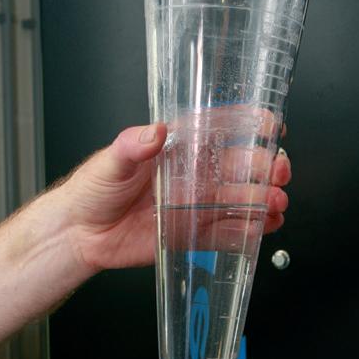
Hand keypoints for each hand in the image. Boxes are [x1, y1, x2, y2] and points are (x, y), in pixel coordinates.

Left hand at [62, 121, 291, 272]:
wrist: (81, 233)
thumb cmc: (94, 189)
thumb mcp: (111, 160)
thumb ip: (133, 146)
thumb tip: (152, 133)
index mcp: (177, 149)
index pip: (218, 130)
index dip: (247, 124)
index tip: (269, 124)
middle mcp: (192, 175)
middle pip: (239, 167)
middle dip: (264, 168)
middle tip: (278, 171)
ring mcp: (196, 205)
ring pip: (240, 200)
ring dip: (263, 201)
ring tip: (276, 203)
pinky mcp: (193, 234)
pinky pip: (228, 233)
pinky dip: (250, 231)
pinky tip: (266, 227)